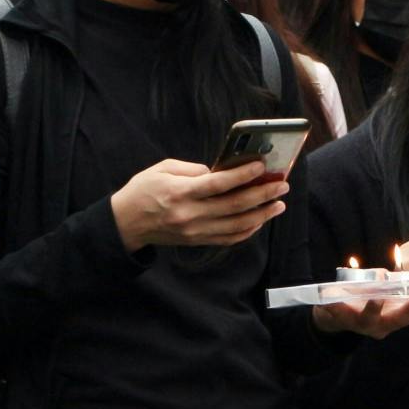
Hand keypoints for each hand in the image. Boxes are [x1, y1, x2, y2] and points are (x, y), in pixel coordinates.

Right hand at [111, 159, 287, 251]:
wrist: (126, 223)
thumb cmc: (144, 190)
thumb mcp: (162, 169)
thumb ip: (193, 169)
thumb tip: (223, 172)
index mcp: (179, 192)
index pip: (217, 184)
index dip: (242, 175)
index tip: (261, 167)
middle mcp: (189, 214)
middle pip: (234, 206)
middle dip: (262, 195)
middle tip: (282, 185)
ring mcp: (196, 231)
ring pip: (237, 225)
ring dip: (262, 214)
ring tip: (279, 203)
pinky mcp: (198, 241)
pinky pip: (230, 238)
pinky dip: (249, 229)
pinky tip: (261, 219)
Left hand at [311, 297, 408, 337]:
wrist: (332, 316)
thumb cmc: (366, 304)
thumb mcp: (389, 300)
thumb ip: (405, 290)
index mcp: (398, 317)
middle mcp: (384, 324)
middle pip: (400, 320)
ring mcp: (362, 323)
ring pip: (370, 319)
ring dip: (374, 309)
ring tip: (376, 299)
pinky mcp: (340, 318)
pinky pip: (338, 313)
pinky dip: (337, 306)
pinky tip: (335, 298)